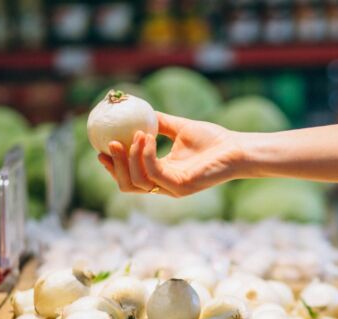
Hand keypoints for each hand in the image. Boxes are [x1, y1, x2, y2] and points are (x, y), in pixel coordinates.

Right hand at [98, 112, 245, 196]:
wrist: (236, 148)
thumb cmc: (214, 140)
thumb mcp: (180, 128)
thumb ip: (159, 122)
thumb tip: (139, 109)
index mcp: (163, 175)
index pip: (130, 177)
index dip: (113, 166)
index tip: (101, 148)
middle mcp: (165, 186)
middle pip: (128, 185)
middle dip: (114, 167)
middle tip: (108, 144)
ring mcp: (172, 189)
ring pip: (137, 181)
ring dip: (130, 157)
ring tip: (134, 135)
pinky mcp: (181, 187)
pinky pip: (153, 172)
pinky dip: (145, 154)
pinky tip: (146, 137)